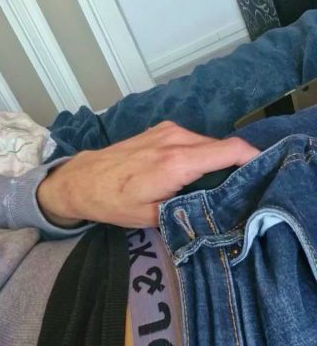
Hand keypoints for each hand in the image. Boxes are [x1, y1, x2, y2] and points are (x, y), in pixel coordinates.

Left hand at [37, 121, 258, 227]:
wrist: (80, 180)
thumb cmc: (113, 201)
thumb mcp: (153, 216)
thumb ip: (189, 211)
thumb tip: (218, 212)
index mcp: (177, 161)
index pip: (231, 151)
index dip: (254, 161)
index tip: (263, 176)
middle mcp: (177, 138)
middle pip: (223, 148)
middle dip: (235, 167)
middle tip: (236, 192)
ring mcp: (168, 129)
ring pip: (208, 144)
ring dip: (215, 162)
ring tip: (211, 187)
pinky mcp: (162, 129)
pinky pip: (193, 140)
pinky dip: (200, 155)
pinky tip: (191, 174)